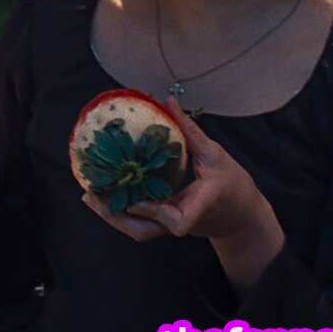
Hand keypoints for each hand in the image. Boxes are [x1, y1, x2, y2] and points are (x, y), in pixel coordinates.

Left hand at [84, 98, 285, 288]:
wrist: (242, 219)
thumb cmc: (234, 185)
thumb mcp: (217, 155)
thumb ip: (191, 131)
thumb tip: (168, 100)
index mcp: (201, 203)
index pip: (179, 221)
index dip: (157, 212)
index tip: (141, 197)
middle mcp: (183, 220)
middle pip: (146, 230)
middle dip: (116, 216)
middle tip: (91, 194)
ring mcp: (172, 226)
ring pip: (139, 231)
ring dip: (112, 216)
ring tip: (90, 196)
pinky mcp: (166, 225)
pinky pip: (140, 224)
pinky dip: (120, 212)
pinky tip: (104, 196)